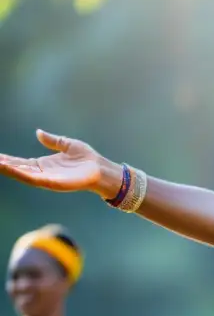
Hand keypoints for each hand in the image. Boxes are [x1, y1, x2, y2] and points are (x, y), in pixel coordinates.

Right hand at [0, 130, 121, 197]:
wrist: (102, 169)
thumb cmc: (88, 159)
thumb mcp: (67, 145)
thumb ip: (52, 141)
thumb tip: (38, 132)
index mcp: (44, 165)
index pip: (19, 162)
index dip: (6, 159)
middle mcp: (42, 173)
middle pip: (17, 168)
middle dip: (2, 165)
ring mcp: (47, 178)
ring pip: (21, 174)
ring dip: (6, 168)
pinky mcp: (53, 182)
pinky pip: (32, 178)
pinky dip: (18, 173)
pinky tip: (7, 168)